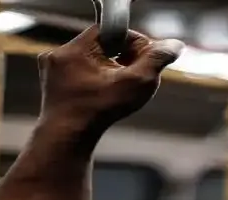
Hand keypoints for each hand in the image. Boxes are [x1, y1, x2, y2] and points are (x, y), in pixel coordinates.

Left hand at [37, 25, 183, 136]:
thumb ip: (157, 60)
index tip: (145, 61)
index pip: (111, 31)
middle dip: (123, 57)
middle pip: (101, 45)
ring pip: (91, 60)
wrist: (67, 139)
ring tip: (122, 88)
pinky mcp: (52, 85)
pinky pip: (80, 74)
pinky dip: (96, 81)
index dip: (133, 43)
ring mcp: (52, 71)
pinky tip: (105, 96)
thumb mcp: (137, 83)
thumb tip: (174, 45)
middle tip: (136, 76)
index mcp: (76, 48)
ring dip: (109, 70)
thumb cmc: (100, 112)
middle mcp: (59, 55)